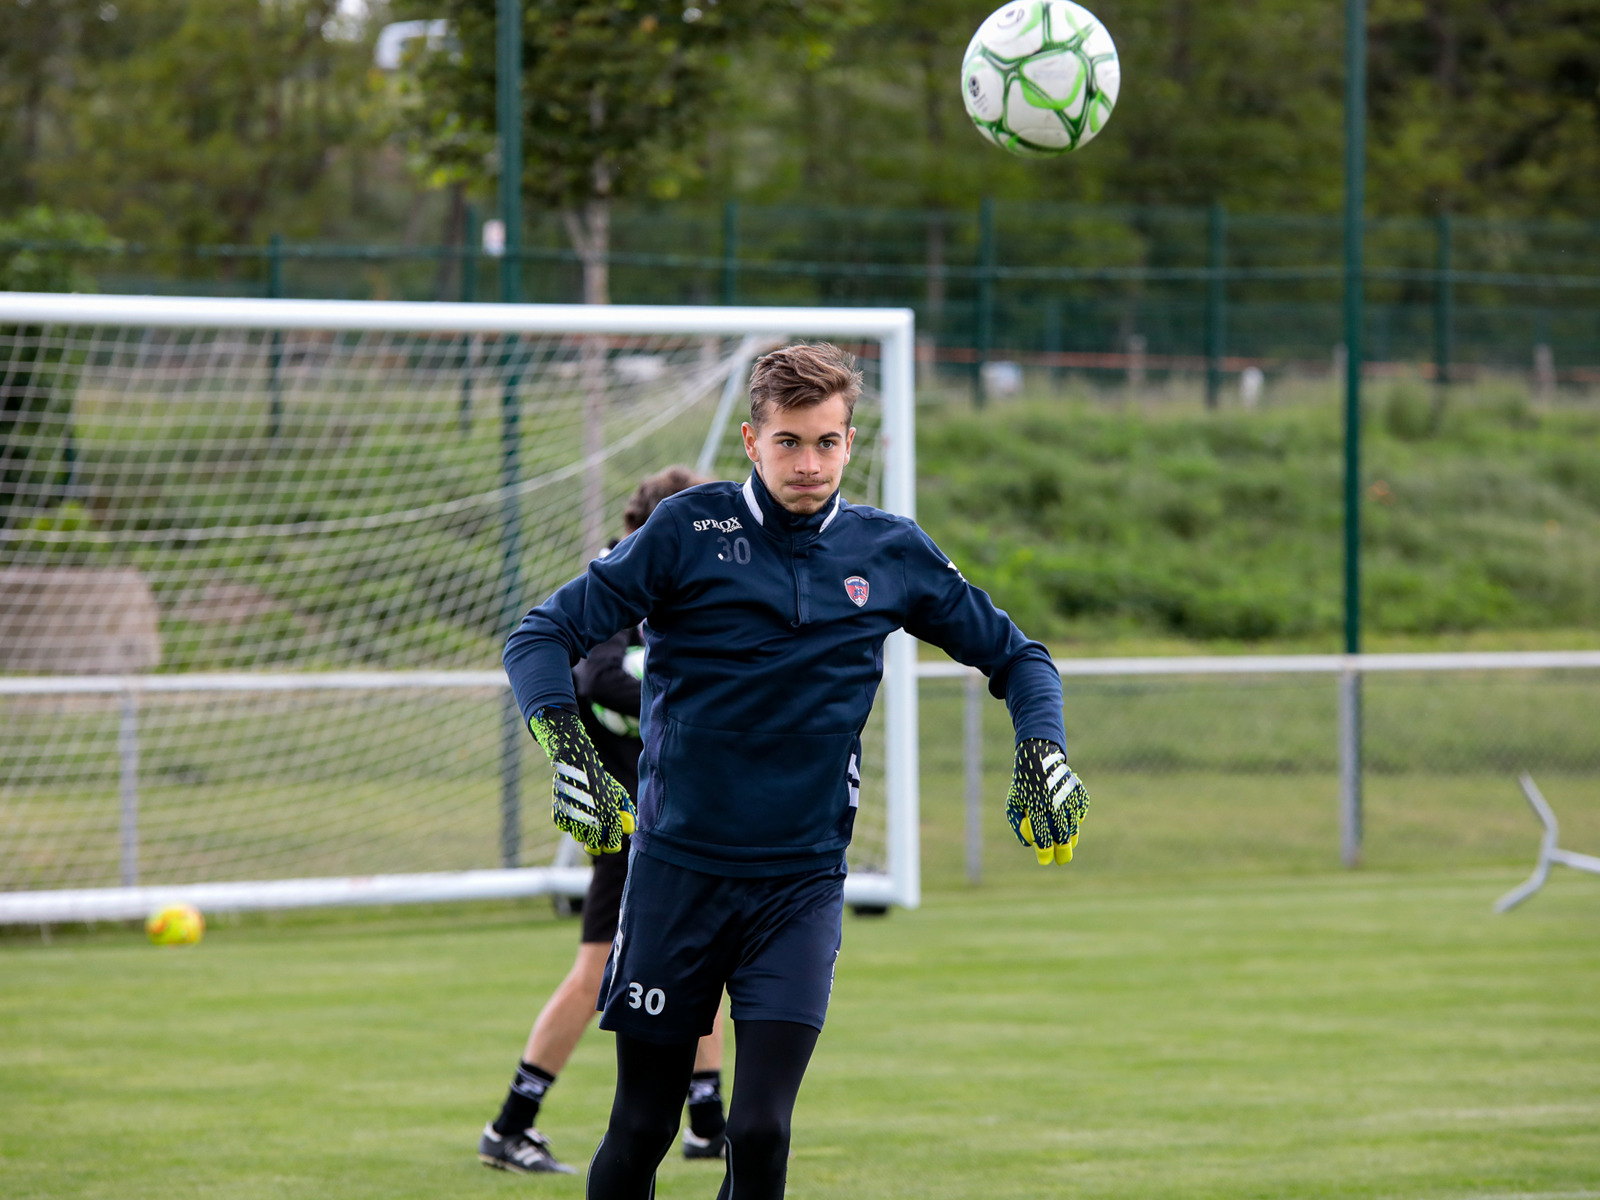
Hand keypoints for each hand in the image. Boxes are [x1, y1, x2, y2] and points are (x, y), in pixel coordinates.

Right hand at [528, 709, 635, 853]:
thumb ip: (627, 811)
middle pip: (593, 847)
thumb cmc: (601, 780)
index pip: (611, 844)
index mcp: (609, 816)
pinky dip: (568, 821)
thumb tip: (632, 829)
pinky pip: (565, 827)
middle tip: (596, 840)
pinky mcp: (560, 814)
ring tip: (584, 815)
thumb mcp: (618, 793)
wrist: (578, 763)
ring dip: (582, 831)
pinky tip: (573, 808)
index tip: (610, 844)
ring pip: (578, 836)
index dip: (611, 846)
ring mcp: (575, 818)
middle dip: (596, 844)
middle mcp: (593, 820)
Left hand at [1005, 739, 1088, 865]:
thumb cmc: (1024, 786)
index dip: (1044, 851)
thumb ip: (1018, 825)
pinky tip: (1067, 817)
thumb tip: (1029, 845)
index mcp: (1036, 805)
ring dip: (1070, 839)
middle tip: (1062, 861)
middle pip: (1062, 834)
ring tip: (1065, 845)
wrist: (1040, 759)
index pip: (1042, 834)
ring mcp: (1070, 798)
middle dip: (1063, 851)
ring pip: (1073, 827)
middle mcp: (1055, 802)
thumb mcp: (1013, 803)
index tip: (1045, 861)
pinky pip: (1079, 815)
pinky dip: (1074, 821)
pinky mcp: (1080, 795)